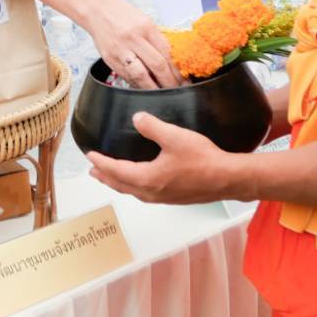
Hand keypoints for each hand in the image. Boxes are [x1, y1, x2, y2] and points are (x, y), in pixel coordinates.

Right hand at [82, 0, 179, 88]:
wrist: (96, 9)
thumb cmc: (122, 14)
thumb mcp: (144, 21)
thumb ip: (156, 39)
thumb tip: (171, 61)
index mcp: (146, 27)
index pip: (167, 53)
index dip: (177, 70)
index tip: (184, 81)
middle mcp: (134, 38)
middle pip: (157, 65)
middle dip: (169, 82)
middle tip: (177, 90)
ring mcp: (120, 50)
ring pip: (140, 75)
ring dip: (153, 88)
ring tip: (161, 94)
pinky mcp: (109, 59)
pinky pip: (126, 76)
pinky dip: (137, 83)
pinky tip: (144, 86)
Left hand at [86, 113, 236, 203]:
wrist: (227, 178)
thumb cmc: (203, 160)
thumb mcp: (174, 137)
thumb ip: (152, 126)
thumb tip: (136, 118)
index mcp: (147, 179)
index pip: (116, 170)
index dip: (101, 162)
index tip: (89, 155)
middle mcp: (151, 192)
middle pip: (121, 185)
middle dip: (105, 176)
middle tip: (92, 170)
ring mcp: (162, 198)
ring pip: (133, 191)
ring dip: (118, 183)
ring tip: (110, 177)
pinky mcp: (173, 198)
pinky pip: (145, 194)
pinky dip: (133, 187)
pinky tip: (140, 182)